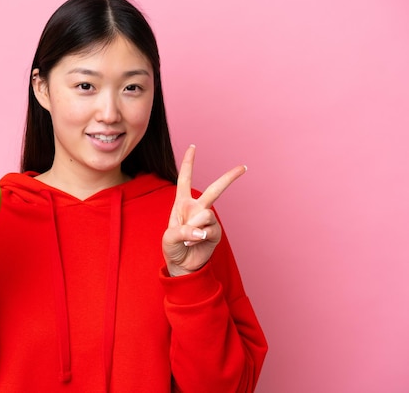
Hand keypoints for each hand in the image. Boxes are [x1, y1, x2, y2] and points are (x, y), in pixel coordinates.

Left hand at [162, 145, 245, 276]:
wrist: (181, 265)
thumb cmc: (173, 247)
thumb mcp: (169, 237)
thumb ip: (183, 230)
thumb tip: (202, 229)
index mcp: (182, 203)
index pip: (185, 179)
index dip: (188, 162)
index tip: (193, 146)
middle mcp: (197, 208)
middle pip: (215, 189)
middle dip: (229, 178)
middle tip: (243, 167)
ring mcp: (208, 220)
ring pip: (207, 213)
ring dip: (194, 226)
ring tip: (188, 237)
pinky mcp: (215, 233)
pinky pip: (209, 229)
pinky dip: (199, 236)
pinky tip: (194, 242)